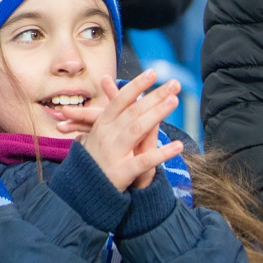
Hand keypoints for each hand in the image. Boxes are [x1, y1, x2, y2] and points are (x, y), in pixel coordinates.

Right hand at [76, 70, 183, 190]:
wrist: (84, 190)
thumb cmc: (95, 157)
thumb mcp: (97, 130)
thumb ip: (108, 107)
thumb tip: (106, 78)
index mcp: (101, 125)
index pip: (120, 100)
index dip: (136, 86)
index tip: (152, 72)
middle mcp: (106, 135)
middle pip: (132, 111)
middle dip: (153, 96)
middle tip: (173, 84)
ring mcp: (113, 152)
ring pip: (136, 129)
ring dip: (156, 114)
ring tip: (174, 102)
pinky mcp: (122, 171)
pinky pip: (144, 161)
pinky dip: (161, 153)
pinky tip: (178, 146)